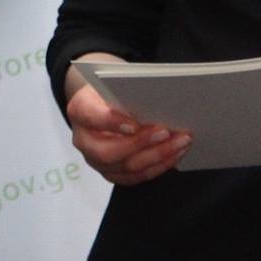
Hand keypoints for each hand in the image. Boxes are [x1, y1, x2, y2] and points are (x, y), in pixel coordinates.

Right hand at [64, 71, 190, 184]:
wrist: (101, 105)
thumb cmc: (109, 92)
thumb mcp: (110, 84)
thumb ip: (125, 92)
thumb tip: (155, 103)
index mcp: (79, 111)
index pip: (91, 117)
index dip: (112, 122)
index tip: (135, 123)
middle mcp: (83, 141)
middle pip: (108, 152)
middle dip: (141, 144)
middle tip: (166, 132)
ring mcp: (96, 161)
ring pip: (127, 167)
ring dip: (158, 156)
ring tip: (181, 141)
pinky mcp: (112, 173)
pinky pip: (136, 176)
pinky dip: (159, 166)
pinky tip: (175, 154)